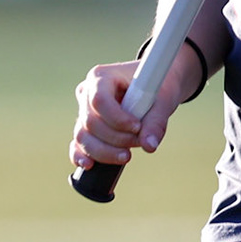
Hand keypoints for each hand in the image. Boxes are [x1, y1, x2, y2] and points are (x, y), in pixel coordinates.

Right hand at [69, 53, 187, 171]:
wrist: (156, 85)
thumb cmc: (158, 86)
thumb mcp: (163, 99)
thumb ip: (156, 122)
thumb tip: (149, 146)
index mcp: (102, 76)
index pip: (99, 100)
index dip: (117, 119)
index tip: (137, 127)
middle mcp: (88, 92)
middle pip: (91, 122)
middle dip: (116, 138)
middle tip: (139, 141)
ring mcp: (84, 110)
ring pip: (83, 136)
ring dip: (105, 151)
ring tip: (128, 155)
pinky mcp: (86, 127)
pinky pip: (78, 144)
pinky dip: (82, 155)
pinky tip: (91, 165)